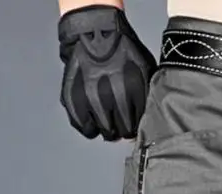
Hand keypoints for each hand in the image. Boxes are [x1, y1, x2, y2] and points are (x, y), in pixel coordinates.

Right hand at [58, 5, 157, 140]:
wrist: (94, 32)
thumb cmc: (122, 50)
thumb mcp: (146, 69)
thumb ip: (147, 96)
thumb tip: (146, 126)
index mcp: (133, 88)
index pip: (139, 126)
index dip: (136, 126)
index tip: (132, 121)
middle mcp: (112, 96)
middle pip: (122, 132)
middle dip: (122, 128)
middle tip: (119, 120)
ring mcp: (91, 99)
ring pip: (105, 133)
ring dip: (107, 128)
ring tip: (106, 115)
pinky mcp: (74, 100)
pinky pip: (85, 129)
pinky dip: (90, 126)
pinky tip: (93, 115)